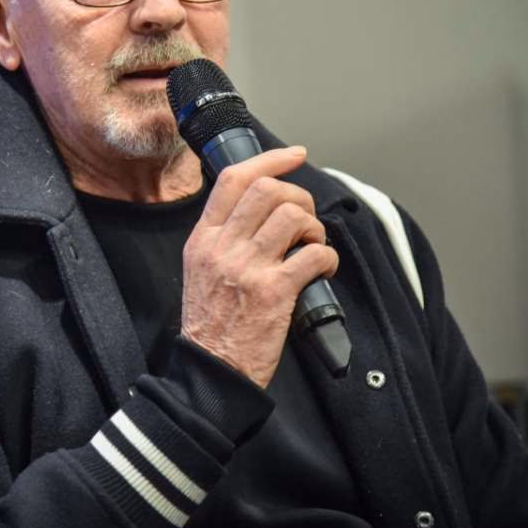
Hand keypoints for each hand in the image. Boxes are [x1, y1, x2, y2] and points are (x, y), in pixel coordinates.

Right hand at [181, 146, 339, 388]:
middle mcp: (223, 247)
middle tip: (306, 220)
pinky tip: (323, 270)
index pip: (234, 180)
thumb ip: (222, 239)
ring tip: (313, 247)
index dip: (270, 160)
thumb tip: (261, 212)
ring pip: (293, 216)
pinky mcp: (274, 291)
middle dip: (299, 197)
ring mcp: (248, 267)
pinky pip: (314, 254)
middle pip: (268, 191)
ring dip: (314, 228)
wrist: (210, 371)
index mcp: (203, 239)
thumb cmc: (210, 325)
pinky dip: (327, 257)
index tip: (294, 156)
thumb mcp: (199, 270)